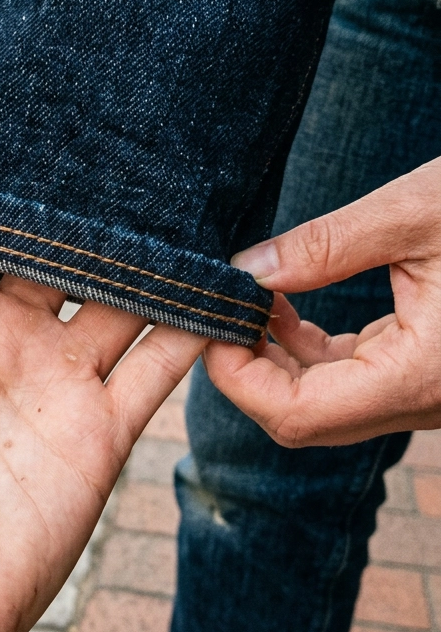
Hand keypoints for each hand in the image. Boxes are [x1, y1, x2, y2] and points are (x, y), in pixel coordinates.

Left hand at [0, 169, 202, 631]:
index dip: (4, 177)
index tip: (44, 116)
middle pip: (59, 251)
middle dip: (91, 205)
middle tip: (136, 140)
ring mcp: (53, 384)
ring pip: (120, 298)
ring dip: (151, 256)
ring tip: (192, 194)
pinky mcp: (99, 434)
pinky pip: (158, 369)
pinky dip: (195, 328)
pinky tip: (223, 281)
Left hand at [203, 157, 440, 445]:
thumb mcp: (420, 212)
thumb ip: (328, 244)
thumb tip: (244, 270)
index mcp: (421, 374)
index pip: (295, 416)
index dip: (237, 377)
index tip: (212, 319)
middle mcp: (425, 399)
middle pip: (303, 419)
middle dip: (249, 369)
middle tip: (218, 307)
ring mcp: (428, 392)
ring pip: (326, 403)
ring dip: (277, 360)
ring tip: (249, 295)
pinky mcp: (428, 372)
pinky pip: (353, 381)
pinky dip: (310, 352)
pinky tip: (287, 303)